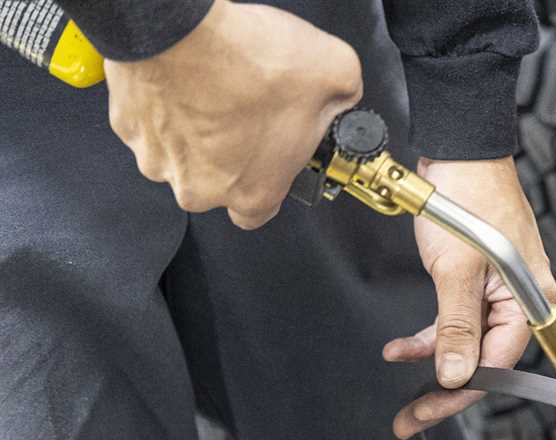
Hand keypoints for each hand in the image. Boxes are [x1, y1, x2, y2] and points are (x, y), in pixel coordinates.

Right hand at [104, 0, 361, 228]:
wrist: (179, 26)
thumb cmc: (251, 60)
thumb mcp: (335, 75)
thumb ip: (344, 100)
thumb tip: (341, 100)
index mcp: (252, 193)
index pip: (260, 212)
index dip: (270, 182)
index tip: (275, 158)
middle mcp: (199, 189)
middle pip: (220, 182)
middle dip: (234, 152)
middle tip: (250, 110)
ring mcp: (157, 159)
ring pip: (183, 154)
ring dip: (198, 130)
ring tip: (219, 89)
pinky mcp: (126, 126)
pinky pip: (153, 124)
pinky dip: (168, 106)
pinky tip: (188, 78)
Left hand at [383, 157, 555, 438]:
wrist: (461, 150)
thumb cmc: (468, 198)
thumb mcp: (457, 270)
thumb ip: (456, 328)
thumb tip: (455, 377)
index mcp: (530, 304)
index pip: (497, 365)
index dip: (460, 392)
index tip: (425, 411)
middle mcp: (521, 303)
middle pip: (484, 360)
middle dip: (443, 387)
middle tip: (408, 416)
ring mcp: (500, 292)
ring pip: (467, 342)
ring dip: (432, 359)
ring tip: (397, 366)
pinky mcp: (480, 280)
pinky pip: (459, 320)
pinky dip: (432, 334)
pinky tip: (403, 344)